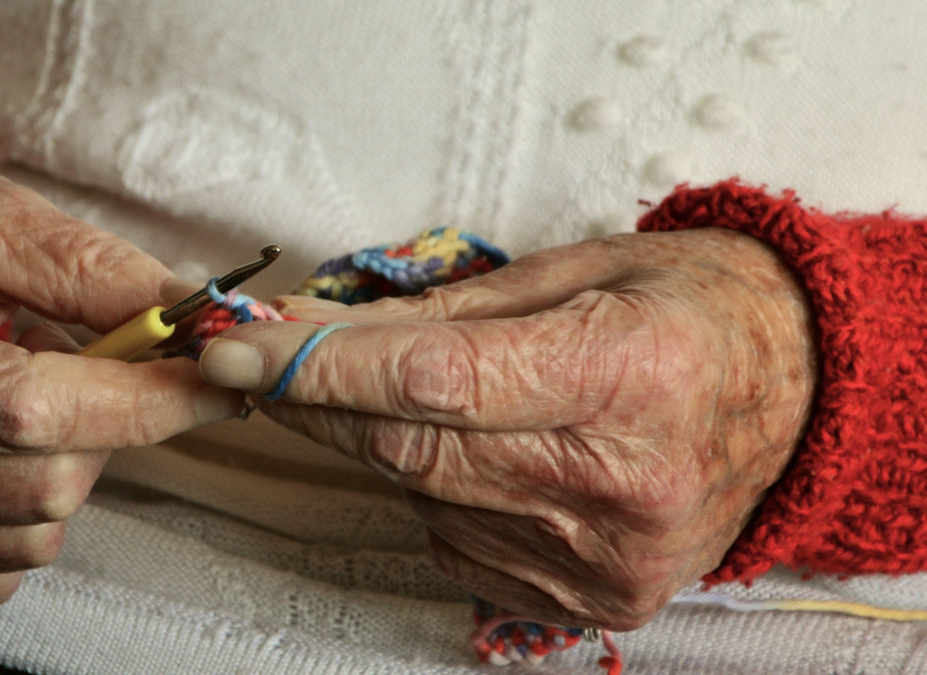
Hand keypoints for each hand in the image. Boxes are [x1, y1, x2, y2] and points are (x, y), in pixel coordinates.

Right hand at [0, 140, 241, 602]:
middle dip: (108, 424)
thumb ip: (93, 270)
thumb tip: (194, 319)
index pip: (30, 411)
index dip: (142, 400)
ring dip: (69, 463)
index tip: (215, 378)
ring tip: (25, 391)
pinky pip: (1, 566)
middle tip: (90, 362)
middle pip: (46, 484)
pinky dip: (29, 509)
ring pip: (36, 532)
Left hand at [199, 229, 814, 629]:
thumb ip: (445, 312)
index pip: (436, 381)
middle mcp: (624, 481)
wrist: (795, 393)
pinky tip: (479, 453)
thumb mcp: (576, 270)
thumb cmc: (692, 311)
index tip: (243, 353)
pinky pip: (460, 544)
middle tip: (273, 364)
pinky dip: (440, 494)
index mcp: (629, 373)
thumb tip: (321, 330)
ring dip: (386, 446)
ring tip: (419, 396)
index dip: (322, 370)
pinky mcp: (598, 596)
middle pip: (415, 452)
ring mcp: (609, 554)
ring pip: (427, 501)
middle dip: (322, 407)